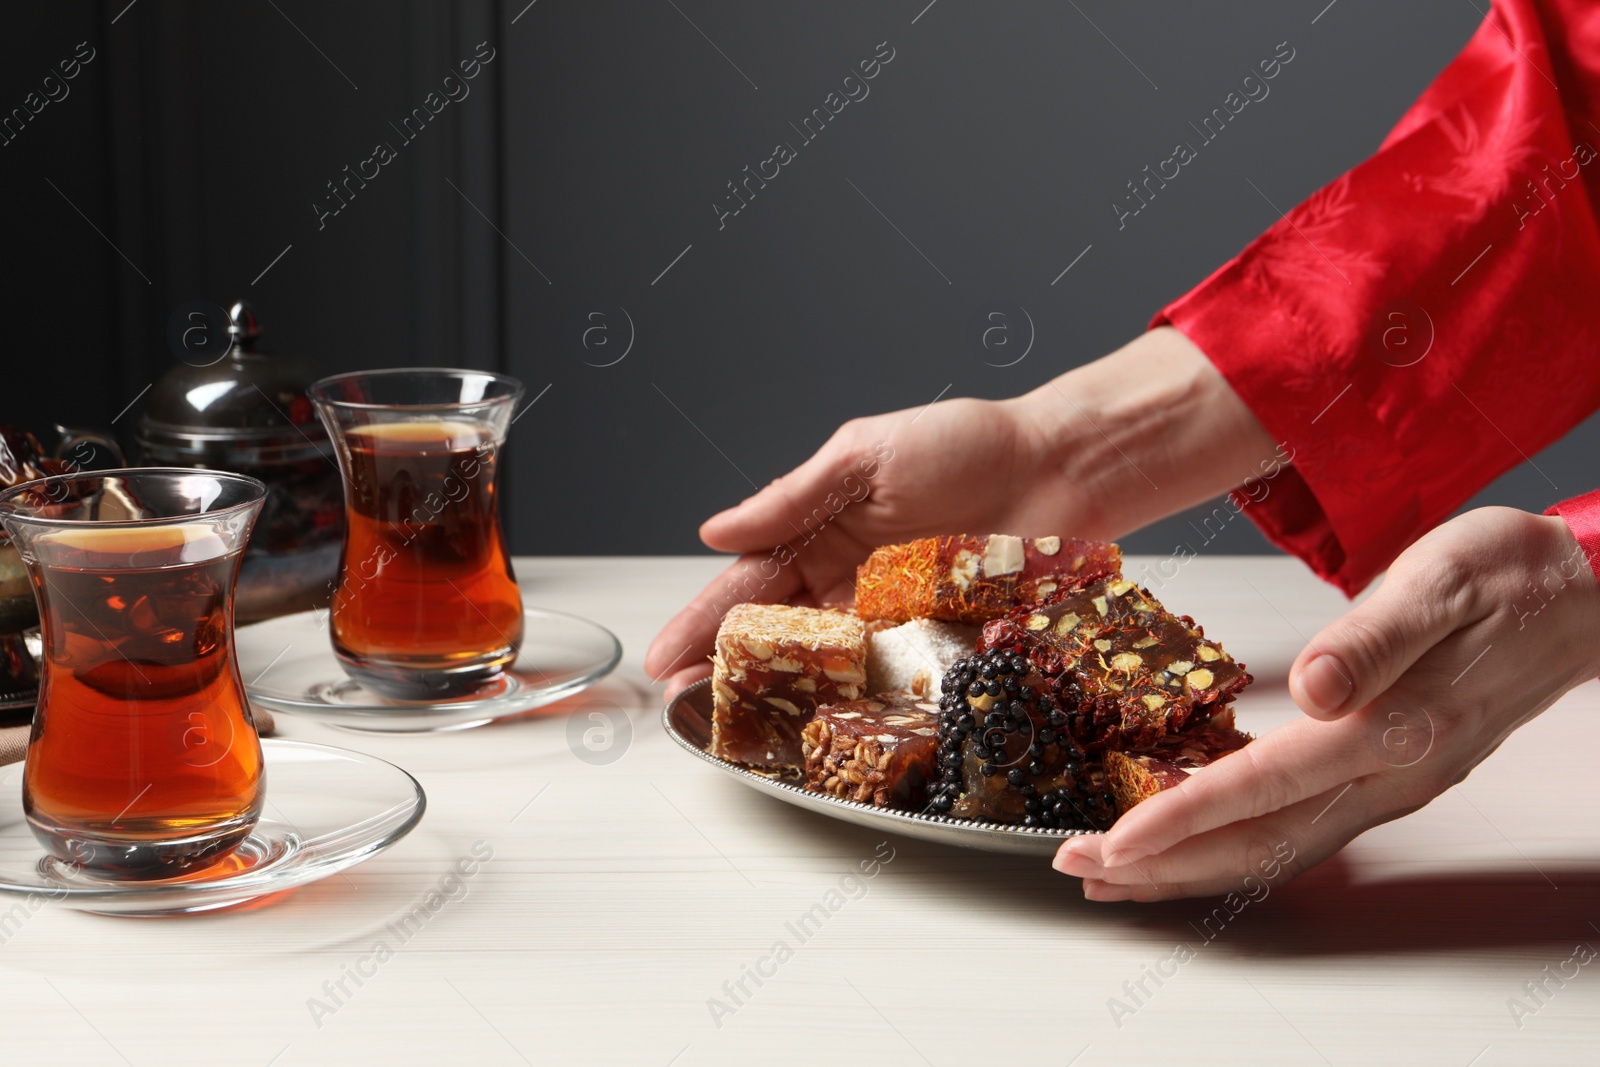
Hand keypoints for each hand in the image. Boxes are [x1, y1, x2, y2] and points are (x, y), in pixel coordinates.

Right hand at [644, 327, 1278, 698]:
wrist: (1063, 466)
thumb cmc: (967, 444)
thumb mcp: (864, 456)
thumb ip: (791, 499)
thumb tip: (716, 530)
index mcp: (824, 535)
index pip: (749, 586)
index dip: (702, 623)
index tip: (663, 659)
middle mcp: (854, 587)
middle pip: (780, 640)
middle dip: (731, 676)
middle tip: (688, 713)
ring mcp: (898, 623)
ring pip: (829, 671)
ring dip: (786, 703)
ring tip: (742, 733)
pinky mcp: (945, 649)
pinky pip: (897, 684)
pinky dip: (862, 709)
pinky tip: (831, 732)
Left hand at [1053, 506, 1599, 899]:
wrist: (1582, 596)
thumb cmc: (1510, 577)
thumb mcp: (1439, 582)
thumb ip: (1372, 638)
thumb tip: (1309, 686)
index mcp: (1390, 726)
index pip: (1264, 786)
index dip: (1183, 818)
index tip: (1116, 838)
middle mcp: (1388, 772)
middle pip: (1259, 842)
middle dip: (1163, 864)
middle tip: (1081, 867)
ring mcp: (1391, 784)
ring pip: (1277, 848)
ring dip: (1191, 868)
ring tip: (1119, 874)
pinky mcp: (1389, 775)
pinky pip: (1301, 831)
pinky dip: (1237, 848)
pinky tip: (1199, 844)